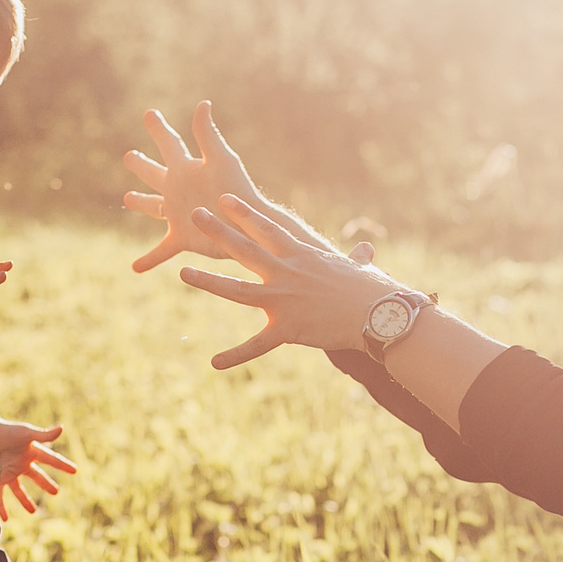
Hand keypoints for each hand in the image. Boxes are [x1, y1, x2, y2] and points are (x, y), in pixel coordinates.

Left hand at [0, 420, 77, 518]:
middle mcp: (21, 463)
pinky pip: (0, 496)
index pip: (51, 459)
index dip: (62, 465)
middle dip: (46, 484)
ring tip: (33, 512)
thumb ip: (43, 435)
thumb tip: (62, 429)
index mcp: (31, 451)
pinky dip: (2, 507)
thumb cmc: (6, 430)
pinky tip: (6, 519)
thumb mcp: (26, 433)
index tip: (75, 471)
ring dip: (25, 501)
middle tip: (56, 492)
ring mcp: (9, 472)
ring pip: (19, 490)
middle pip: (37, 476)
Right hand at [123, 101, 271, 272]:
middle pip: (154, 174)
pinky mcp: (183, 238)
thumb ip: (208, 136)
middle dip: (142, 165)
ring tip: (128, 198)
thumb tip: (203, 104)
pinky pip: (161, 250)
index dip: (158, 128)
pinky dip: (148, 259)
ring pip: (153, 207)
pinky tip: (135, 268)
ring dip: (141, 203)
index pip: (169, 143)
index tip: (149, 113)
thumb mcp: (221, 160)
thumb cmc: (238, 191)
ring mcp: (179, 214)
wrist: (250, 228)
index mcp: (186, 169)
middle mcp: (179, 189)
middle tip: (129, 156)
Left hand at [180, 196, 400, 369]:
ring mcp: (284, 300)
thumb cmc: (375, 291)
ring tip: (183, 271)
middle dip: (218, 231)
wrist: (379, 314)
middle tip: (194, 215)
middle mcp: (287, 273)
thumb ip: (356, 260)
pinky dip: (235, 355)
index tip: (224, 199)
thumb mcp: (361, 269)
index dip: (245, 214)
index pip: (268, 229)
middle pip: (245, 249)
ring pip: (238, 291)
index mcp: (302, 257)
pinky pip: (256, 345)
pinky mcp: (288, 329)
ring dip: (209, 281)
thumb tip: (367, 251)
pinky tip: (214, 362)